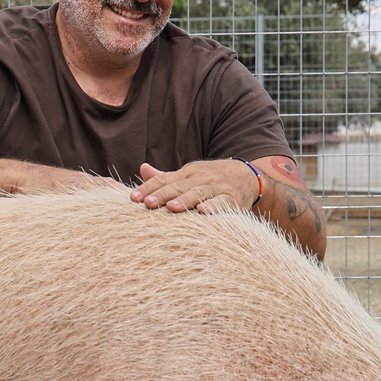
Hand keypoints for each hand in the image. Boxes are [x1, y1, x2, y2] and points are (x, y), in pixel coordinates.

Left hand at [130, 160, 257, 214]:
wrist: (247, 176)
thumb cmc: (210, 180)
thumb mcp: (188, 176)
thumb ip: (166, 177)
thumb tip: (142, 168)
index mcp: (186, 174)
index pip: (164, 179)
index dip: (148, 188)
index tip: (133, 198)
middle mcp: (201, 178)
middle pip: (179, 186)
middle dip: (162, 195)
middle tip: (148, 204)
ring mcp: (217, 187)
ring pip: (199, 193)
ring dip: (185, 200)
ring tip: (171, 208)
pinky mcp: (233, 198)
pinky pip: (223, 202)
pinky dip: (214, 207)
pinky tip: (204, 212)